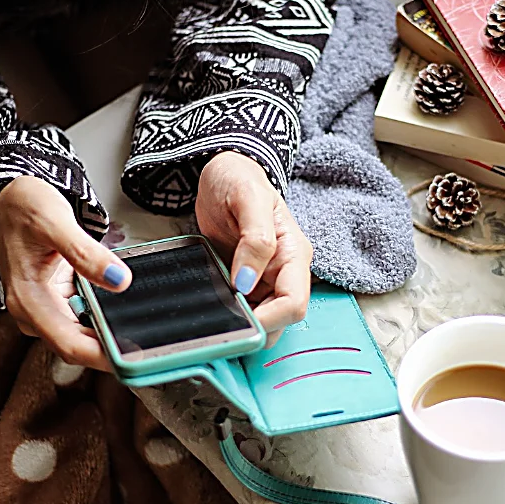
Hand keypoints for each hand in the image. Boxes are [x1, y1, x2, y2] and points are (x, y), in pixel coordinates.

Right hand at [0, 176, 130, 369]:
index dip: (104, 356)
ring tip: (147, 330)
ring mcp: (47, 310)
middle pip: (81, 346)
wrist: (11, 200)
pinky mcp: (58, 303)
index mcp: (28, 301)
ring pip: (86, 335)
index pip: (71, 345)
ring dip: (112, 334)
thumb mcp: (56, 223)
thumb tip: (120, 281)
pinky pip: (87, 319)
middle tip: (153, 346)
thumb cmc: (25, 208)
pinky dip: (107, 317)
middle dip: (114, 349)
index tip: (135, 358)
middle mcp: (35, 313)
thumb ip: (87, 254)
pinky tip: (127, 310)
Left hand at [196, 152, 312, 345]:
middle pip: (280, 322)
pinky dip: (228, 317)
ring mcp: (266, 281)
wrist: (223, 174)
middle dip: (254, 329)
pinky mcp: (246, 285)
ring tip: (213, 317)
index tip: (237, 315)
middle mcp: (284, 273)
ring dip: (240, 327)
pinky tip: (211, 310)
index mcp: (293, 255)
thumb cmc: (238, 178)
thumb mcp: (247, 198)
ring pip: (262, 323)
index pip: (293, 304)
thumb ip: (255, 239)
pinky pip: (243, 312)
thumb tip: (248, 282)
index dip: (268, 318)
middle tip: (220, 323)